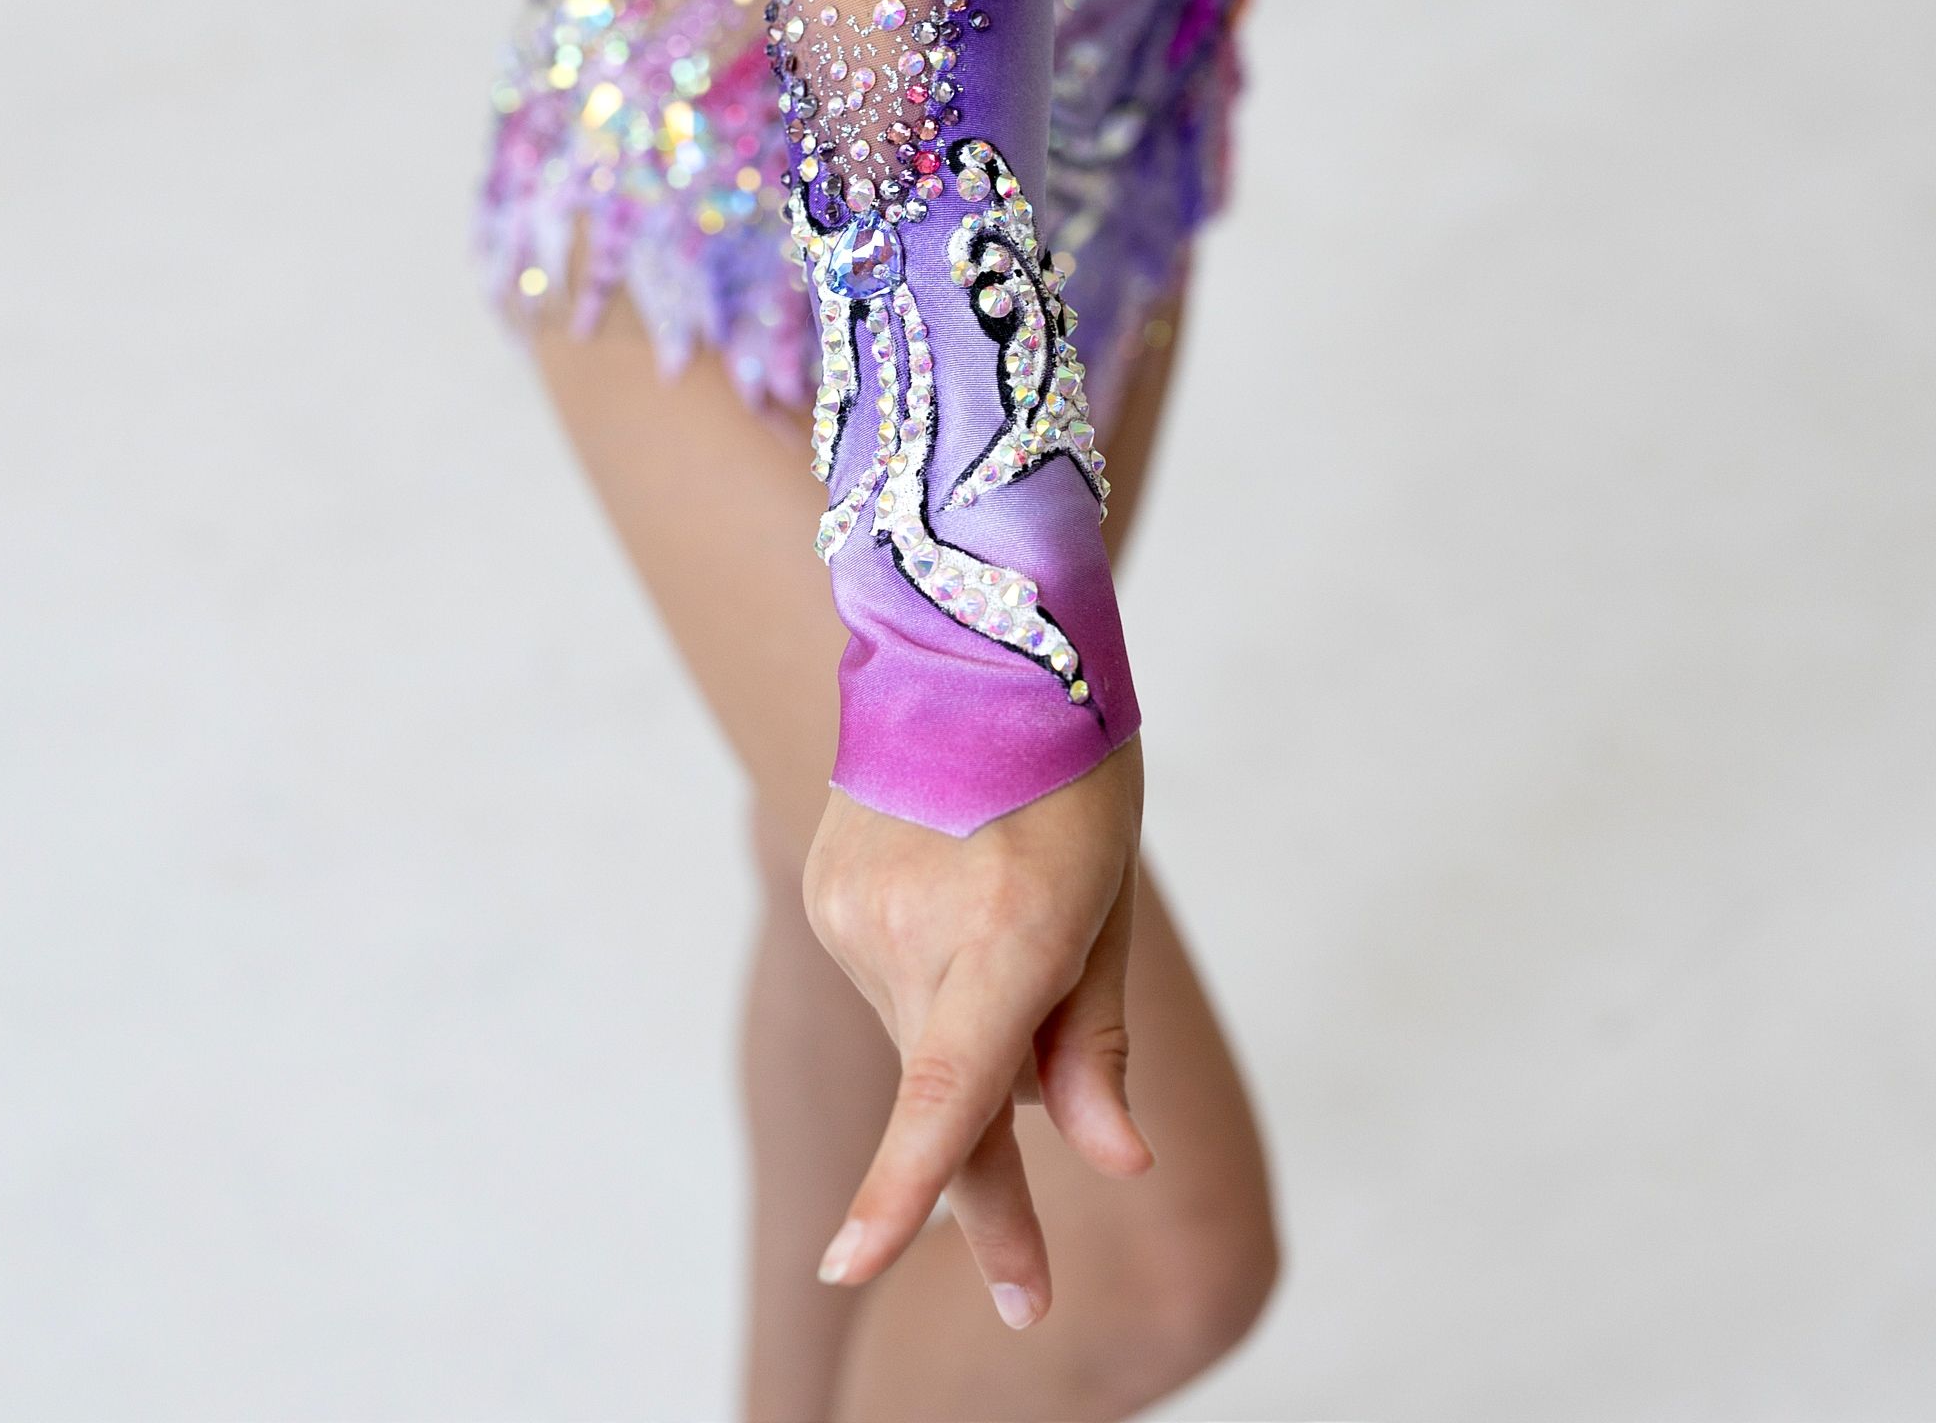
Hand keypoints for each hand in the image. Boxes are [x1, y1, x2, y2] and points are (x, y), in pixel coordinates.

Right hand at [801, 737, 1152, 1327]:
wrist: (969, 640)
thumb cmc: (1069, 770)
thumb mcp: (1110, 898)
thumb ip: (1093, 1040)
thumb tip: (1107, 1162)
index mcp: (1006, 923)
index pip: (947, 1078)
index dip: (904, 1181)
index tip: (852, 1264)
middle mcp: (912, 924)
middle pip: (944, 1100)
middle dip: (984, 1191)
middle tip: (1026, 1295)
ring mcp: (852, 909)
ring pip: (921, 1037)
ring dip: (968, 1032)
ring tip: (1016, 922)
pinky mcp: (825, 896)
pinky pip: (891, 985)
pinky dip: (932, 981)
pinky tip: (959, 899)